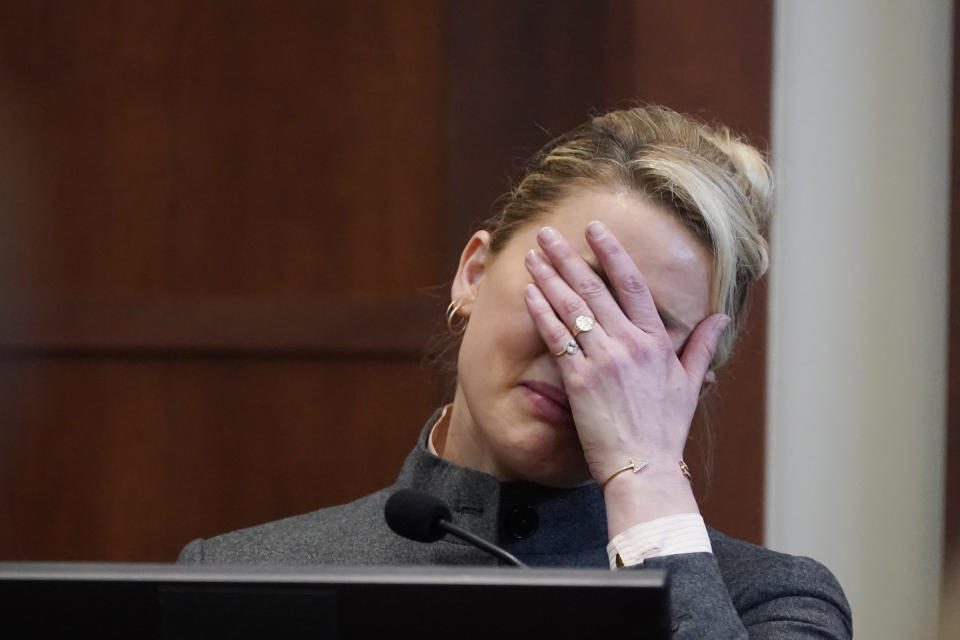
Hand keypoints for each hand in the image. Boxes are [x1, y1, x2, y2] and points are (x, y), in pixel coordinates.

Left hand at [522, 221, 728, 489]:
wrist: (644, 467)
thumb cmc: (666, 430)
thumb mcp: (690, 384)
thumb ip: (703, 347)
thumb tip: (722, 318)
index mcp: (656, 341)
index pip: (632, 285)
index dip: (612, 253)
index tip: (595, 229)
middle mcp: (630, 343)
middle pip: (594, 288)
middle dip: (568, 257)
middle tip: (547, 233)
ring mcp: (604, 359)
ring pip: (572, 307)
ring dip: (549, 277)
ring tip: (532, 254)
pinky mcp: (581, 378)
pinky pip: (558, 336)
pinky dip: (542, 311)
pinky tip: (529, 292)